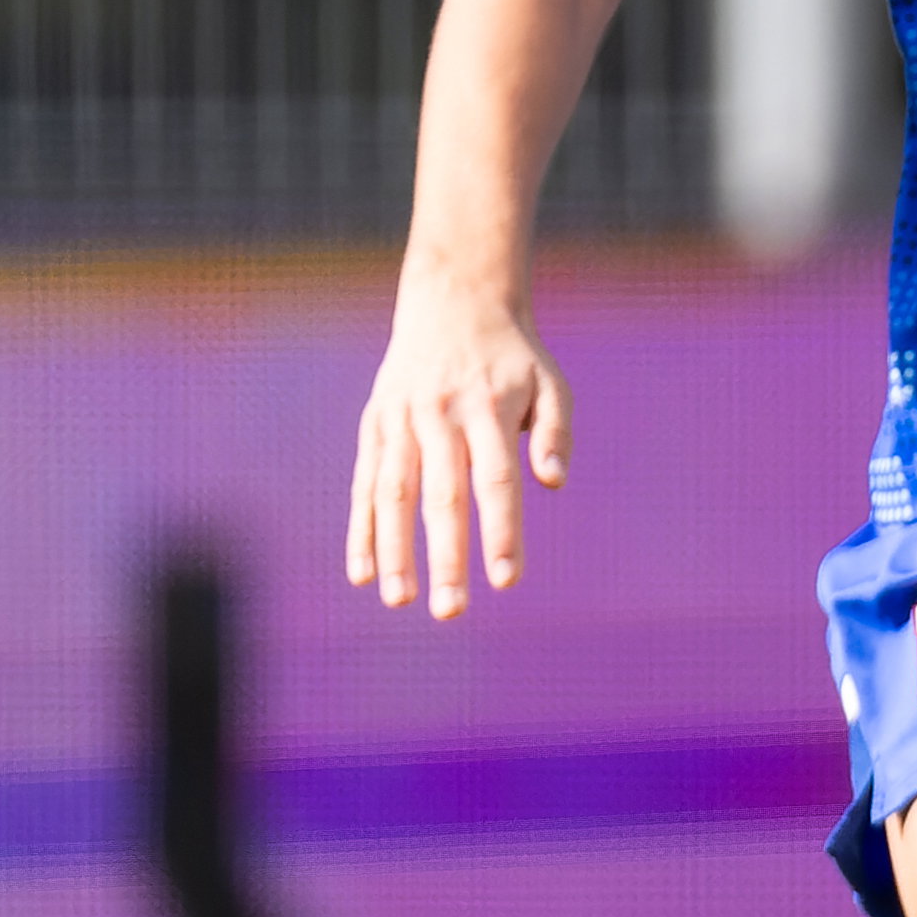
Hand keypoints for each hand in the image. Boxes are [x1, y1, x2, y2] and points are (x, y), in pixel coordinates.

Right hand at [347, 269, 569, 618]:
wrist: (452, 305)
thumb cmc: (513, 358)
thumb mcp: (550, 383)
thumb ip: (555, 432)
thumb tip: (553, 483)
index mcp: (488, 410)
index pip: (496, 481)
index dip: (501, 531)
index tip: (507, 580)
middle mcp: (439, 418)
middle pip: (442, 497)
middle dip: (445, 558)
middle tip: (451, 612)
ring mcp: (400, 422)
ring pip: (392, 495)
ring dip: (394, 551)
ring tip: (400, 602)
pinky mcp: (374, 427)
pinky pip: (364, 484)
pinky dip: (361, 530)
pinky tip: (363, 574)